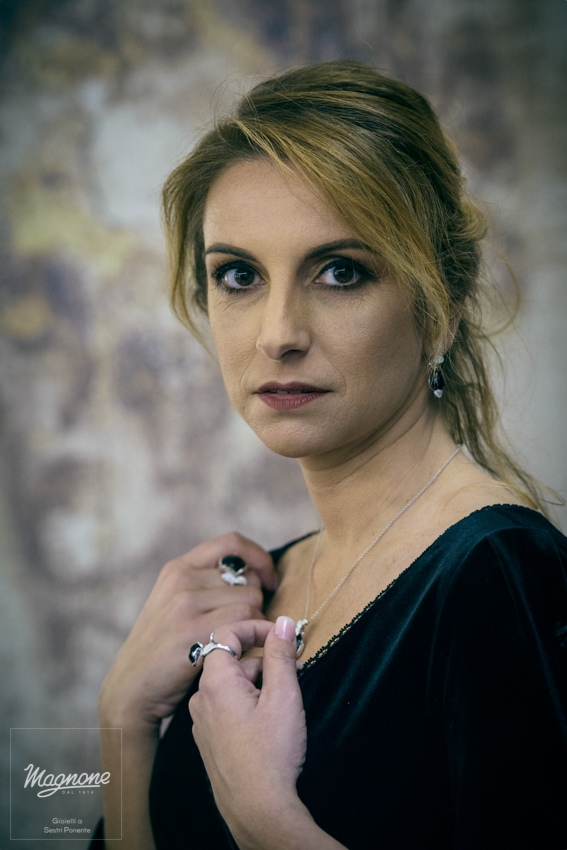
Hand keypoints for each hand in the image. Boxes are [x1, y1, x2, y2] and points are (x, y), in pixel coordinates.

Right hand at [99, 533, 277, 732]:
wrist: (131, 687)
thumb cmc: (163, 649)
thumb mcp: (173, 603)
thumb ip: (205, 584)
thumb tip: (256, 575)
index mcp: (178, 568)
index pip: (231, 542)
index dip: (259, 558)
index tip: (269, 580)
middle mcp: (182, 580)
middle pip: (249, 580)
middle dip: (256, 604)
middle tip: (244, 629)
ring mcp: (187, 604)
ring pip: (252, 602)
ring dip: (255, 625)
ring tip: (237, 643)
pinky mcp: (195, 632)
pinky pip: (246, 624)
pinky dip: (251, 639)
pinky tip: (237, 654)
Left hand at [189, 617, 306, 836]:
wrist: (257, 811)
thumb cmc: (271, 754)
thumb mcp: (284, 696)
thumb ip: (282, 654)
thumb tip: (285, 623)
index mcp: (215, 683)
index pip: (228, 634)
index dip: (257, 628)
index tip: (282, 636)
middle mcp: (202, 700)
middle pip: (231, 661)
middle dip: (264, 659)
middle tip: (295, 668)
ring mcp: (203, 722)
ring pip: (231, 685)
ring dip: (259, 681)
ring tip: (287, 697)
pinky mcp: (209, 740)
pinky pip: (227, 707)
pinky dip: (249, 701)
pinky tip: (270, 719)